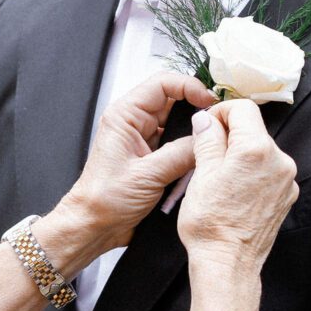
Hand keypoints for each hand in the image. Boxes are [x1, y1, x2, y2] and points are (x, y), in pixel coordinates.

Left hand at [63, 72, 217, 255]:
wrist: (94, 227)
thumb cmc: (104, 200)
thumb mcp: (147, 175)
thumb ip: (181, 154)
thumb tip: (207, 139)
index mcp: (125, 116)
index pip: (163, 83)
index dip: (190, 87)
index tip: (209, 103)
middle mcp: (135, 124)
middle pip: (176, 103)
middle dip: (197, 114)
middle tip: (216, 126)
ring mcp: (145, 141)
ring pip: (180, 127)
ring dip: (193, 138)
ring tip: (207, 148)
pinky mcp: (153, 159)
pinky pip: (179, 148)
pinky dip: (190, 155)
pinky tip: (197, 165)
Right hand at [177, 100, 298, 271]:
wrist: (229, 264)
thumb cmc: (211, 224)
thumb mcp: (201, 175)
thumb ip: (207, 140)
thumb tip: (206, 120)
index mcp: (256, 149)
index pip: (243, 108)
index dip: (221, 112)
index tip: (207, 126)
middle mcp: (279, 160)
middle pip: (254, 130)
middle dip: (230, 136)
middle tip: (207, 154)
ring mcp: (286, 179)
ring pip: (261, 152)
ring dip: (241, 155)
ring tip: (220, 178)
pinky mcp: (287, 196)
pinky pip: (269, 172)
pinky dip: (252, 173)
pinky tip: (235, 192)